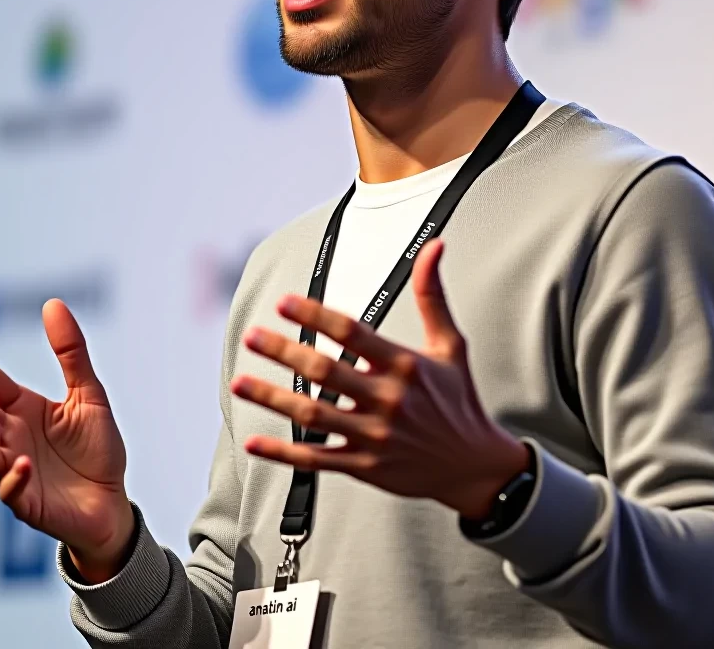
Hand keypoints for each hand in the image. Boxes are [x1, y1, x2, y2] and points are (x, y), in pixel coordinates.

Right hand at [0, 299, 134, 580]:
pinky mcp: (27, 502)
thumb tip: (52, 303)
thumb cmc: (97, 448)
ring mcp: (14, 470)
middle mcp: (11, 437)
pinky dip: (14, 478)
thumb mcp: (89, 393)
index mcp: (23, 409)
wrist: (111, 502)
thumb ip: (71, 352)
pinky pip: (12, 491)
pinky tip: (23, 463)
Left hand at [230, 239, 529, 517]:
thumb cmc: (458, 399)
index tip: (285, 302)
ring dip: (272, 398)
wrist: (475, 467)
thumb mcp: (449, 345)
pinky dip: (283, 452)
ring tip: (239, 381)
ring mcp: (374, 437)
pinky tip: (254, 440)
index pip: (353, 333)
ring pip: (313, 415)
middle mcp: (388, 400)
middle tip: (252, 335)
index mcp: (404, 365)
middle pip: (325, 372)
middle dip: (284, 352)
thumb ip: (432, 294)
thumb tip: (435, 245)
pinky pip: (317, 459)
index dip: (316, 316)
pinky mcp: (365, 467)